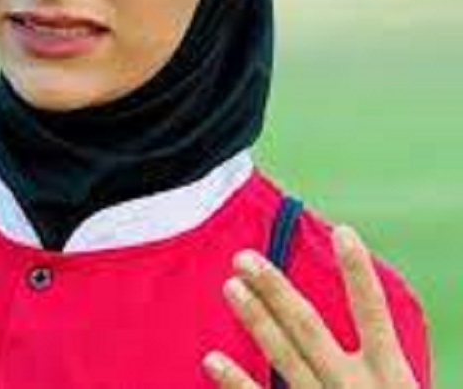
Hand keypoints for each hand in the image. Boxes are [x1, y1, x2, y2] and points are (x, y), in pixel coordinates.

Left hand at [203, 226, 418, 387]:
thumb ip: (383, 369)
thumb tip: (361, 338)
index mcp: (393, 381)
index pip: (375, 316)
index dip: (360, 273)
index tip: (344, 229)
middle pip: (309, 329)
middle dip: (276, 289)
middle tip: (243, 256)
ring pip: (285, 358)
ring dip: (255, 320)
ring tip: (229, 285)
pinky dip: (237, 384)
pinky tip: (210, 359)